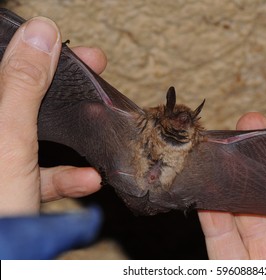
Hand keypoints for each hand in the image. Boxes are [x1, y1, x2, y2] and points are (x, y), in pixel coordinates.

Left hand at [0, 17, 105, 215]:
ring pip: (34, 136)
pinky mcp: (10, 190)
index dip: (39, 53)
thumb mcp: (10, 140)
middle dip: (63, 88)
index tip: (79, 52)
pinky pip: (39, 174)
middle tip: (95, 74)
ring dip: (70, 136)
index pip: (5, 70)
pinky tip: (87, 180)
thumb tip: (41, 32)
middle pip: (22, 99)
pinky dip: (66, 176)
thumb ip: (23, 84)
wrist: (6, 263)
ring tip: (99, 133)